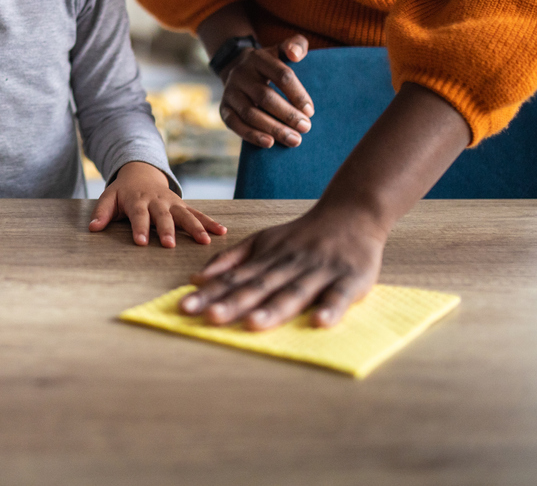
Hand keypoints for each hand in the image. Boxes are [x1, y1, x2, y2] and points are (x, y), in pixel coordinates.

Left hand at [88, 161, 226, 247]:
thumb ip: (102, 212)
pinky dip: (210, 222)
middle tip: (170, 245)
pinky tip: (221, 232)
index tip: (140, 242)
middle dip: (167, 230)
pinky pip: (198, 213)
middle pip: (163, 217)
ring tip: (205, 241)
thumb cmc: (123, 191)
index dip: (138, 229)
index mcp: (137, 201)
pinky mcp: (183, 205)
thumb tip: (92, 227)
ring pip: (185, 215)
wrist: (140, 172)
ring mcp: (172, 203)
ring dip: (195, 227)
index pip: (138, 216)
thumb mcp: (109, 197)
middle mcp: (157, 201)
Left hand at [179, 202, 387, 328]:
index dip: (209, 293)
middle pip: (258, 286)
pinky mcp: (349, 279)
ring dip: (274, 308)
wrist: (352, 213)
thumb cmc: (302, 235)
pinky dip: (331, 308)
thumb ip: (231, 259)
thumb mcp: (263, 240)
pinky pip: (339, 295)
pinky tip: (320, 322)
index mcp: (267, 259)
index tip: (184, 307)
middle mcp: (289, 265)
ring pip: (294, 292)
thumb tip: (197, 278)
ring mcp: (318, 272)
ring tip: (254, 323)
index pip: (233, 279)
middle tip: (209, 317)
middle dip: (233, 302)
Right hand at [218, 34, 313, 148]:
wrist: (238, 69)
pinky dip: (251, 135)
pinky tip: (269, 143)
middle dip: (287, 115)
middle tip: (306, 128)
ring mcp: (230, 92)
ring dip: (273, 128)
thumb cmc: (270, 64)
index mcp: (259, 59)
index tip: (310, 111)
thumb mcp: (282, 50)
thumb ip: (296, 45)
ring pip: (250, 113)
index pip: (282, 75)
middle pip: (265, 97)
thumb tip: (295, 54)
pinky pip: (234, 124)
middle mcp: (241, 74)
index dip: (297, 94)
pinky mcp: (223, 108)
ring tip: (294, 140)